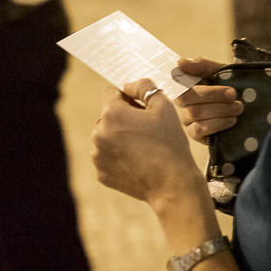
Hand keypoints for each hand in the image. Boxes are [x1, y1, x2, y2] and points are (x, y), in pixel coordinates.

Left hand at [92, 81, 204, 204]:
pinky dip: (120, 157)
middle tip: (147, 129)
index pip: (110, 92)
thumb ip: (144, 88)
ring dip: (121, 137)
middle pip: (108, 116)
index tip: (141, 107)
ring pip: (107, 137)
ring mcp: (98, 156)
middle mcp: (98, 133)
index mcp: (111, 113)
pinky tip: (139, 162)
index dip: (127, 96)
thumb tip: (130, 85)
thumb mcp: (164, 107)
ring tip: (144, 148)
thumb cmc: (170, 144)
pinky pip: (108, 157)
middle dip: (124, 118)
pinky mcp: (101, 174)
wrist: (172, 185)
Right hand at [174, 57, 242, 143]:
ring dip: (222, 113)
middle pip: (193, 104)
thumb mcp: (218, 70)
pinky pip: (199, 131)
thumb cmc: (225, 83)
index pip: (185, 89)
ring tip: (238, 109)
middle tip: (237, 99)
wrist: (242, 100)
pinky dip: (218, 125)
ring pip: (197, 117)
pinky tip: (231, 121)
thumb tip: (180, 62)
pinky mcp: (195, 134)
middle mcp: (182, 105)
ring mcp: (187, 121)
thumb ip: (202, 65)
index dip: (208, 92)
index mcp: (184, 87)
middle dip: (218, 101)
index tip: (231, 92)